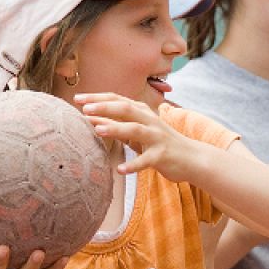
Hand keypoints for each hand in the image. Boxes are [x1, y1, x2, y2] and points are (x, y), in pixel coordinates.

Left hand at [76, 92, 197, 180]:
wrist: (191, 158)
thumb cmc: (158, 144)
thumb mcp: (136, 132)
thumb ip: (116, 124)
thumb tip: (90, 118)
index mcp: (143, 112)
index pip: (118, 99)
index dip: (98, 98)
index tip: (78, 98)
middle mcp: (150, 121)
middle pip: (126, 108)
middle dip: (105, 107)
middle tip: (85, 109)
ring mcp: (157, 137)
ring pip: (135, 129)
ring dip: (116, 128)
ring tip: (97, 130)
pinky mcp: (162, 155)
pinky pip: (146, 160)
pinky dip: (133, 165)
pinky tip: (120, 170)